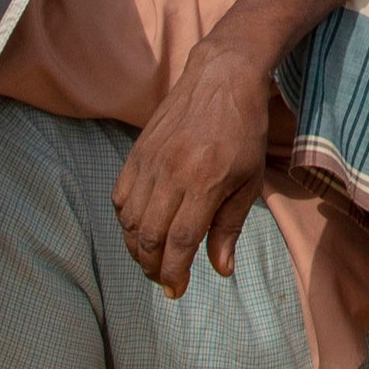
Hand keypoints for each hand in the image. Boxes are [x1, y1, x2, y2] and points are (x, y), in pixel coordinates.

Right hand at [110, 50, 274, 294]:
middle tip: (163, 280)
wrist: (221, 79)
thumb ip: (229, 226)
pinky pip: (120, 195)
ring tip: (151, 260)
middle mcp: (172, 173)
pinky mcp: (136, 151)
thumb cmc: (243, 132)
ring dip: (136, 248)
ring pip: (130, 219)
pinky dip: (125, 220)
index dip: (174, 272)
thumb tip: (220, 269)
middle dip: (152, 267)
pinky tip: (139, 229)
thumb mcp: (249, 181)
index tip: (177, 290)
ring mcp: (150, 161)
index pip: (179, 241)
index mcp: (204, 182)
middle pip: (149, 235)